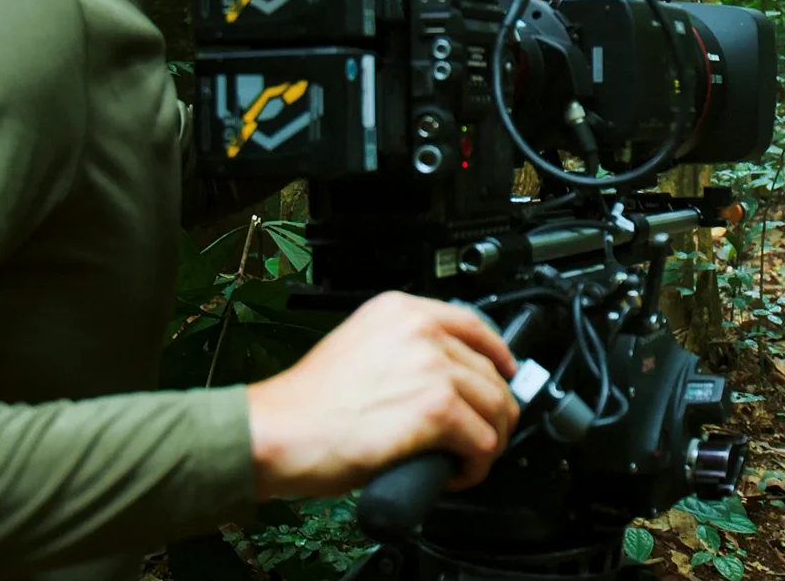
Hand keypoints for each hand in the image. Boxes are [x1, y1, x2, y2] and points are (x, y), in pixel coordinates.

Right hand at [245, 292, 519, 499]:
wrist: (279, 431)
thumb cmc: (306, 404)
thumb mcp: (358, 348)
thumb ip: (401, 351)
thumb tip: (440, 376)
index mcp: (400, 310)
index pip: (474, 324)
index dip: (498, 354)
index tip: (505, 373)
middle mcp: (421, 330)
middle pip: (491, 371)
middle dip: (493, 411)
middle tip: (478, 437)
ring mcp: (432, 367)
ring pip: (495, 408)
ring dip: (488, 442)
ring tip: (464, 460)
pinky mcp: (436, 409)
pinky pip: (483, 442)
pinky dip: (476, 466)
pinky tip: (454, 473)